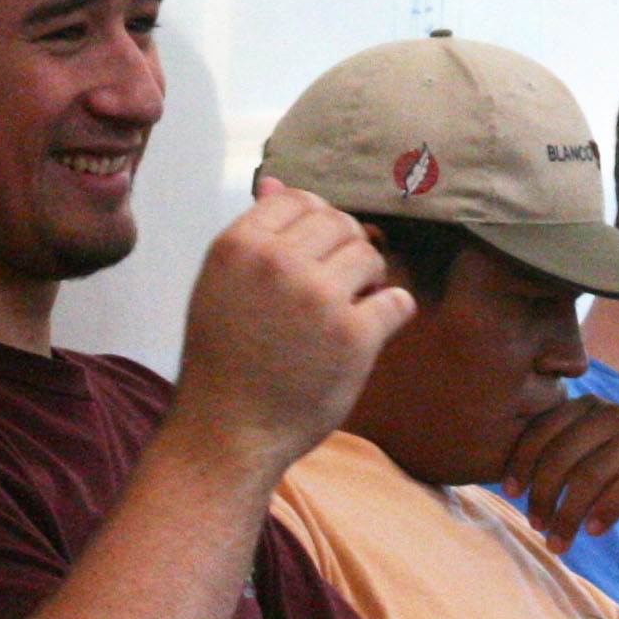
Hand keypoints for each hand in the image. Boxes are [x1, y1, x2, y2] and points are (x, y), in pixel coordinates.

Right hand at [165, 178, 414, 473]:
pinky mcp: (354, 335)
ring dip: (368, 281)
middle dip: (345, 250)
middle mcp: (278, 262)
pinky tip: (368, 332)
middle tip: (335, 286)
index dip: (315, 226)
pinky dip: (391, 314)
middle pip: (340, 223)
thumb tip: (278, 183)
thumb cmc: (224, 361)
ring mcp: (318, 297)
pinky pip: (398, 301)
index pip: (299, 201)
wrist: (226, 435)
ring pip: (371, 257)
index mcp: (240, 245)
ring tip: (346, 310)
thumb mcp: (220, 287)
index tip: (313, 256)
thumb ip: (255, 235)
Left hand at [498, 396, 618, 547]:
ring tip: (557, 544)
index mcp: (587, 407)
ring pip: (590, 476)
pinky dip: (603, 513)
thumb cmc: (612, 483)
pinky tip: (591, 533)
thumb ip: (548, 459)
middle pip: (563, 454)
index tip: (510, 493)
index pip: (543, 428)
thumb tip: (498, 476)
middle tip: (535, 526)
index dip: (521, 461)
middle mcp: (614, 414)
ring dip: (568, 515)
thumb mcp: (578, 466)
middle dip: (543, 494)